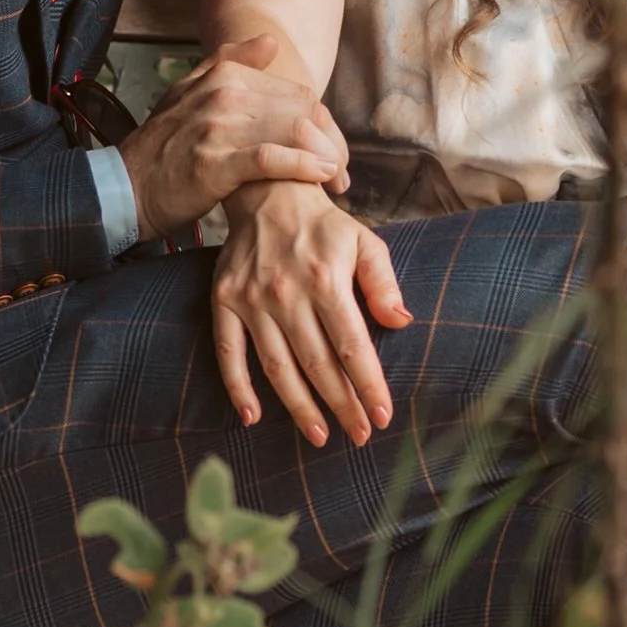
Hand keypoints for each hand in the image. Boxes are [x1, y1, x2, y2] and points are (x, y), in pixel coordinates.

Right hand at [120, 33, 348, 239]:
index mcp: (223, 75)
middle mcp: (224, 94)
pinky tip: (320, 176)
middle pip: (303, 110)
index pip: (297, 92)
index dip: (322, 122)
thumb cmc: (164, 146)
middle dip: (329, 141)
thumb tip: (270, 42)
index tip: (331, 149)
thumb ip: (228, 62)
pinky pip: (272, 159)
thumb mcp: (187, 92)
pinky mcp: (215, 164)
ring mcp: (219, 128)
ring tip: (337, 179)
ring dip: (325, 155)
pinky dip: (303, 166)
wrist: (124, 188)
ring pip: (293, 130)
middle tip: (341, 171)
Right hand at [214, 183, 411, 447]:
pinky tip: (252, 418)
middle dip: (342, 405)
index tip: (382, 417)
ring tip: (320, 436)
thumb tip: (401, 321)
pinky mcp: (225, 301)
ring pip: (278, 367)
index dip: (368, 385)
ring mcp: (252, 299)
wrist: (269, 191)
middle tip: (359, 435)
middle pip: (318, 364)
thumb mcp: (366, 242)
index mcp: (326, 279)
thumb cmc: (324, 226)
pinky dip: (238, 388)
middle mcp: (287, 293)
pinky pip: (229, 352)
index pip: (352, 346)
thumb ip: (383, 283)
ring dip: (299, 407)